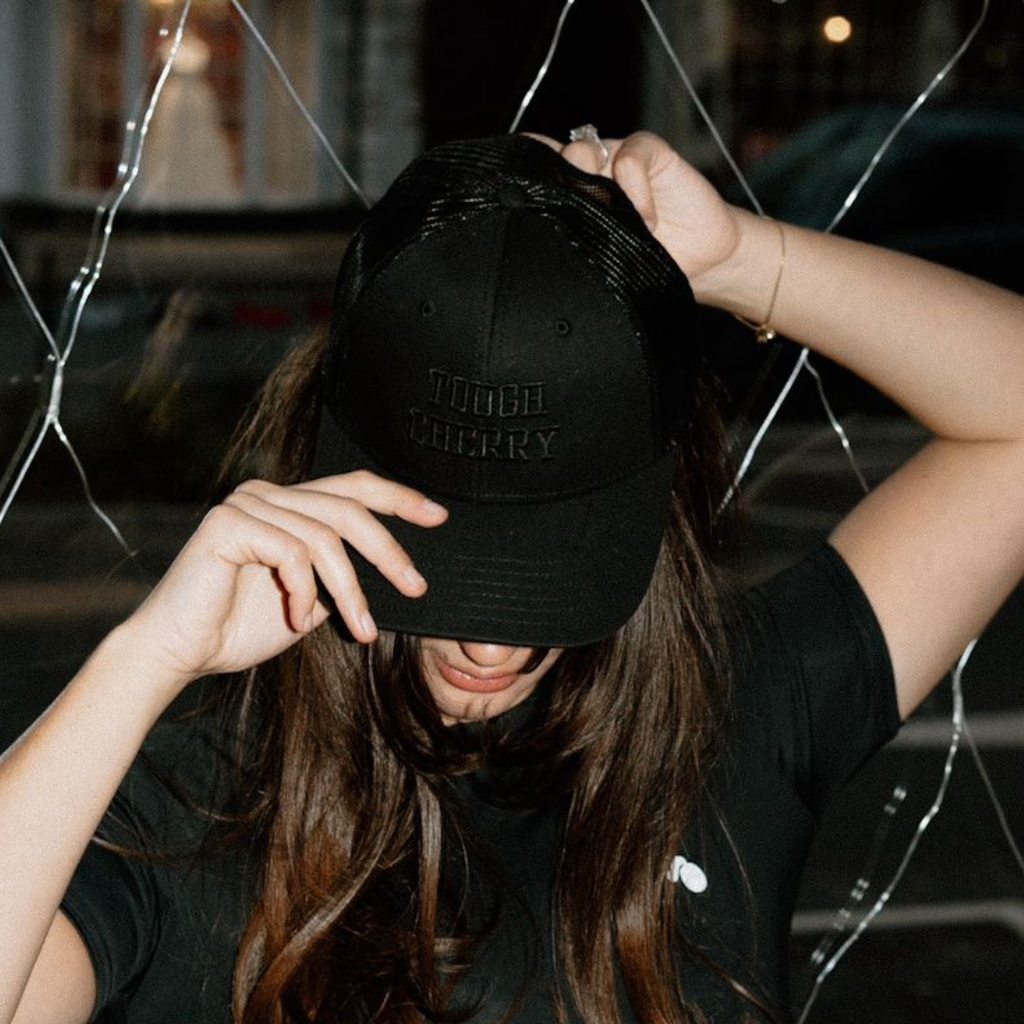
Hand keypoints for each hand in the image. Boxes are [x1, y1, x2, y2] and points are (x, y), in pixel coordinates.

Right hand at [120, 471, 447, 692]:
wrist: (180, 653)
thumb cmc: (242, 629)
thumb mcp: (311, 600)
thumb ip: (342, 576)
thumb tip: (397, 570)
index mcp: (289, 505)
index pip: (353, 487)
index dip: (399, 497)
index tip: (438, 516)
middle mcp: (268, 494)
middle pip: (348, 508)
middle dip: (389, 550)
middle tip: (416, 587)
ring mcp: (247, 503)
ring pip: (325, 537)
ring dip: (350, 590)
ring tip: (361, 630)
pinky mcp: (228, 523)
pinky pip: (291, 551)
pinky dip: (304, 591)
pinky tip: (296, 620)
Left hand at [530, 130, 740, 297]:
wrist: (702, 262)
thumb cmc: (648, 259)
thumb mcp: (603, 256)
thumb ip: (575, 238)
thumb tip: (538, 246)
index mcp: (572, 195)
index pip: (535, 170)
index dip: (521, 175)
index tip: (512, 197)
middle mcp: (590, 170)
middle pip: (552, 159)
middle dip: (557, 187)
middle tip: (580, 221)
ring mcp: (617, 157)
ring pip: (582, 150)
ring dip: (595, 191)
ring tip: (622, 227)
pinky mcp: (651, 153)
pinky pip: (629, 157)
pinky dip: (635, 191)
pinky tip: (648, 220)